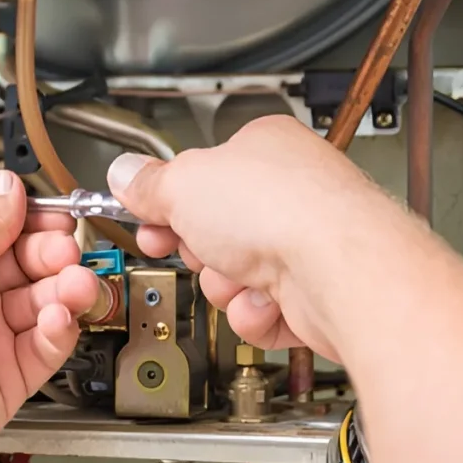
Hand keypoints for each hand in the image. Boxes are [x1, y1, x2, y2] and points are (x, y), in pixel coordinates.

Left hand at [0, 170, 98, 462]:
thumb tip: (8, 189)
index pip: (0, 231)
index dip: (32, 222)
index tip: (57, 216)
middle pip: (28, 266)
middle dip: (54, 254)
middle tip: (65, 251)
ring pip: (43, 306)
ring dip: (65, 290)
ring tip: (74, 283)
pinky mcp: (3, 380)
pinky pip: (45, 349)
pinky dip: (58, 331)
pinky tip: (56, 318)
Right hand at [107, 115, 390, 360]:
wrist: (338, 271)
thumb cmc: (283, 211)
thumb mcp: (183, 184)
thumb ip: (147, 184)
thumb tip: (124, 174)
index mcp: (262, 149)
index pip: (199, 175)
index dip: (165, 200)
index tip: (145, 215)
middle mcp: (288, 193)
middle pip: (211, 231)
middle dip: (197, 249)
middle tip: (195, 245)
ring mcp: (302, 244)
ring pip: (229, 277)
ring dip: (224, 284)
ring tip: (241, 274)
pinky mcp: (311, 294)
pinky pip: (256, 311)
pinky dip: (253, 313)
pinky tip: (267, 299)